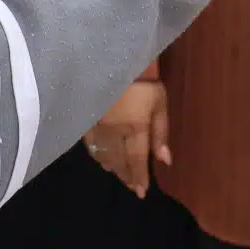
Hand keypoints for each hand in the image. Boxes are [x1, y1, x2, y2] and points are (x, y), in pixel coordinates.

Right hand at [83, 80, 168, 196]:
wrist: (112, 56)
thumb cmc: (143, 79)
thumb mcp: (160, 102)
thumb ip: (160, 132)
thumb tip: (165, 160)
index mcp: (134, 128)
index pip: (136, 160)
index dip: (139, 177)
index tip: (142, 191)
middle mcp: (114, 132)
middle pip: (119, 160)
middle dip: (126, 175)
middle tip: (132, 186)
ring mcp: (96, 125)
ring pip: (102, 154)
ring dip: (112, 167)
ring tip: (118, 174)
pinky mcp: (85, 116)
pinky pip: (89, 143)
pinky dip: (96, 154)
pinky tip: (100, 157)